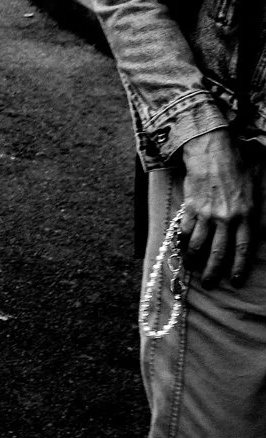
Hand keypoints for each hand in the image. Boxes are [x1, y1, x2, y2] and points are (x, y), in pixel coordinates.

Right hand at [179, 129, 255, 284]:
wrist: (213, 154)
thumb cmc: (237, 171)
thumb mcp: (254, 194)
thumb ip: (252, 217)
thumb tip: (251, 236)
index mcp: (246, 216)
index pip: (242, 249)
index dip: (238, 267)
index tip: (234, 281)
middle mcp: (226, 218)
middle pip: (218, 252)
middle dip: (213, 271)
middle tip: (209, 283)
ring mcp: (207, 214)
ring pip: (198, 245)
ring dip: (194, 260)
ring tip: (191, 267)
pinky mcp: (191, 208)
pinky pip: (185, 231)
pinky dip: (183, 242)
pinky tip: (182, 248)